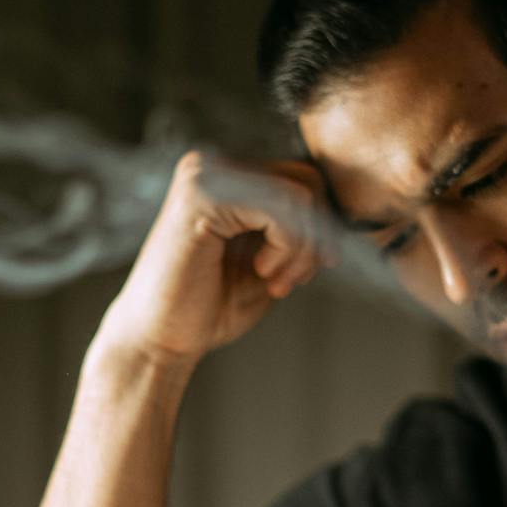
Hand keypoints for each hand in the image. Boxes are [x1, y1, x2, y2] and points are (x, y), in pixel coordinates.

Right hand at [95, 150, 327, 368]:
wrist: (160, 341)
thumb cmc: (209, 306)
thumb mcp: (271, 261)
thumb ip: (300, 230)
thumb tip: (345, 210)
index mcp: (227, 175)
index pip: (303, 178)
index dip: (318, 227)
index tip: (304, 272)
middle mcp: (213, 165)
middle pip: (307, 179)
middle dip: (315, 237)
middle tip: (290, 281)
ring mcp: (206, 174)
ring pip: (301, 194)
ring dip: (302, 250)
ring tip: (275, 282)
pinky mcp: (202, 194)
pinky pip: (282, 209)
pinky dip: (288, 248)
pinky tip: (261, 272)